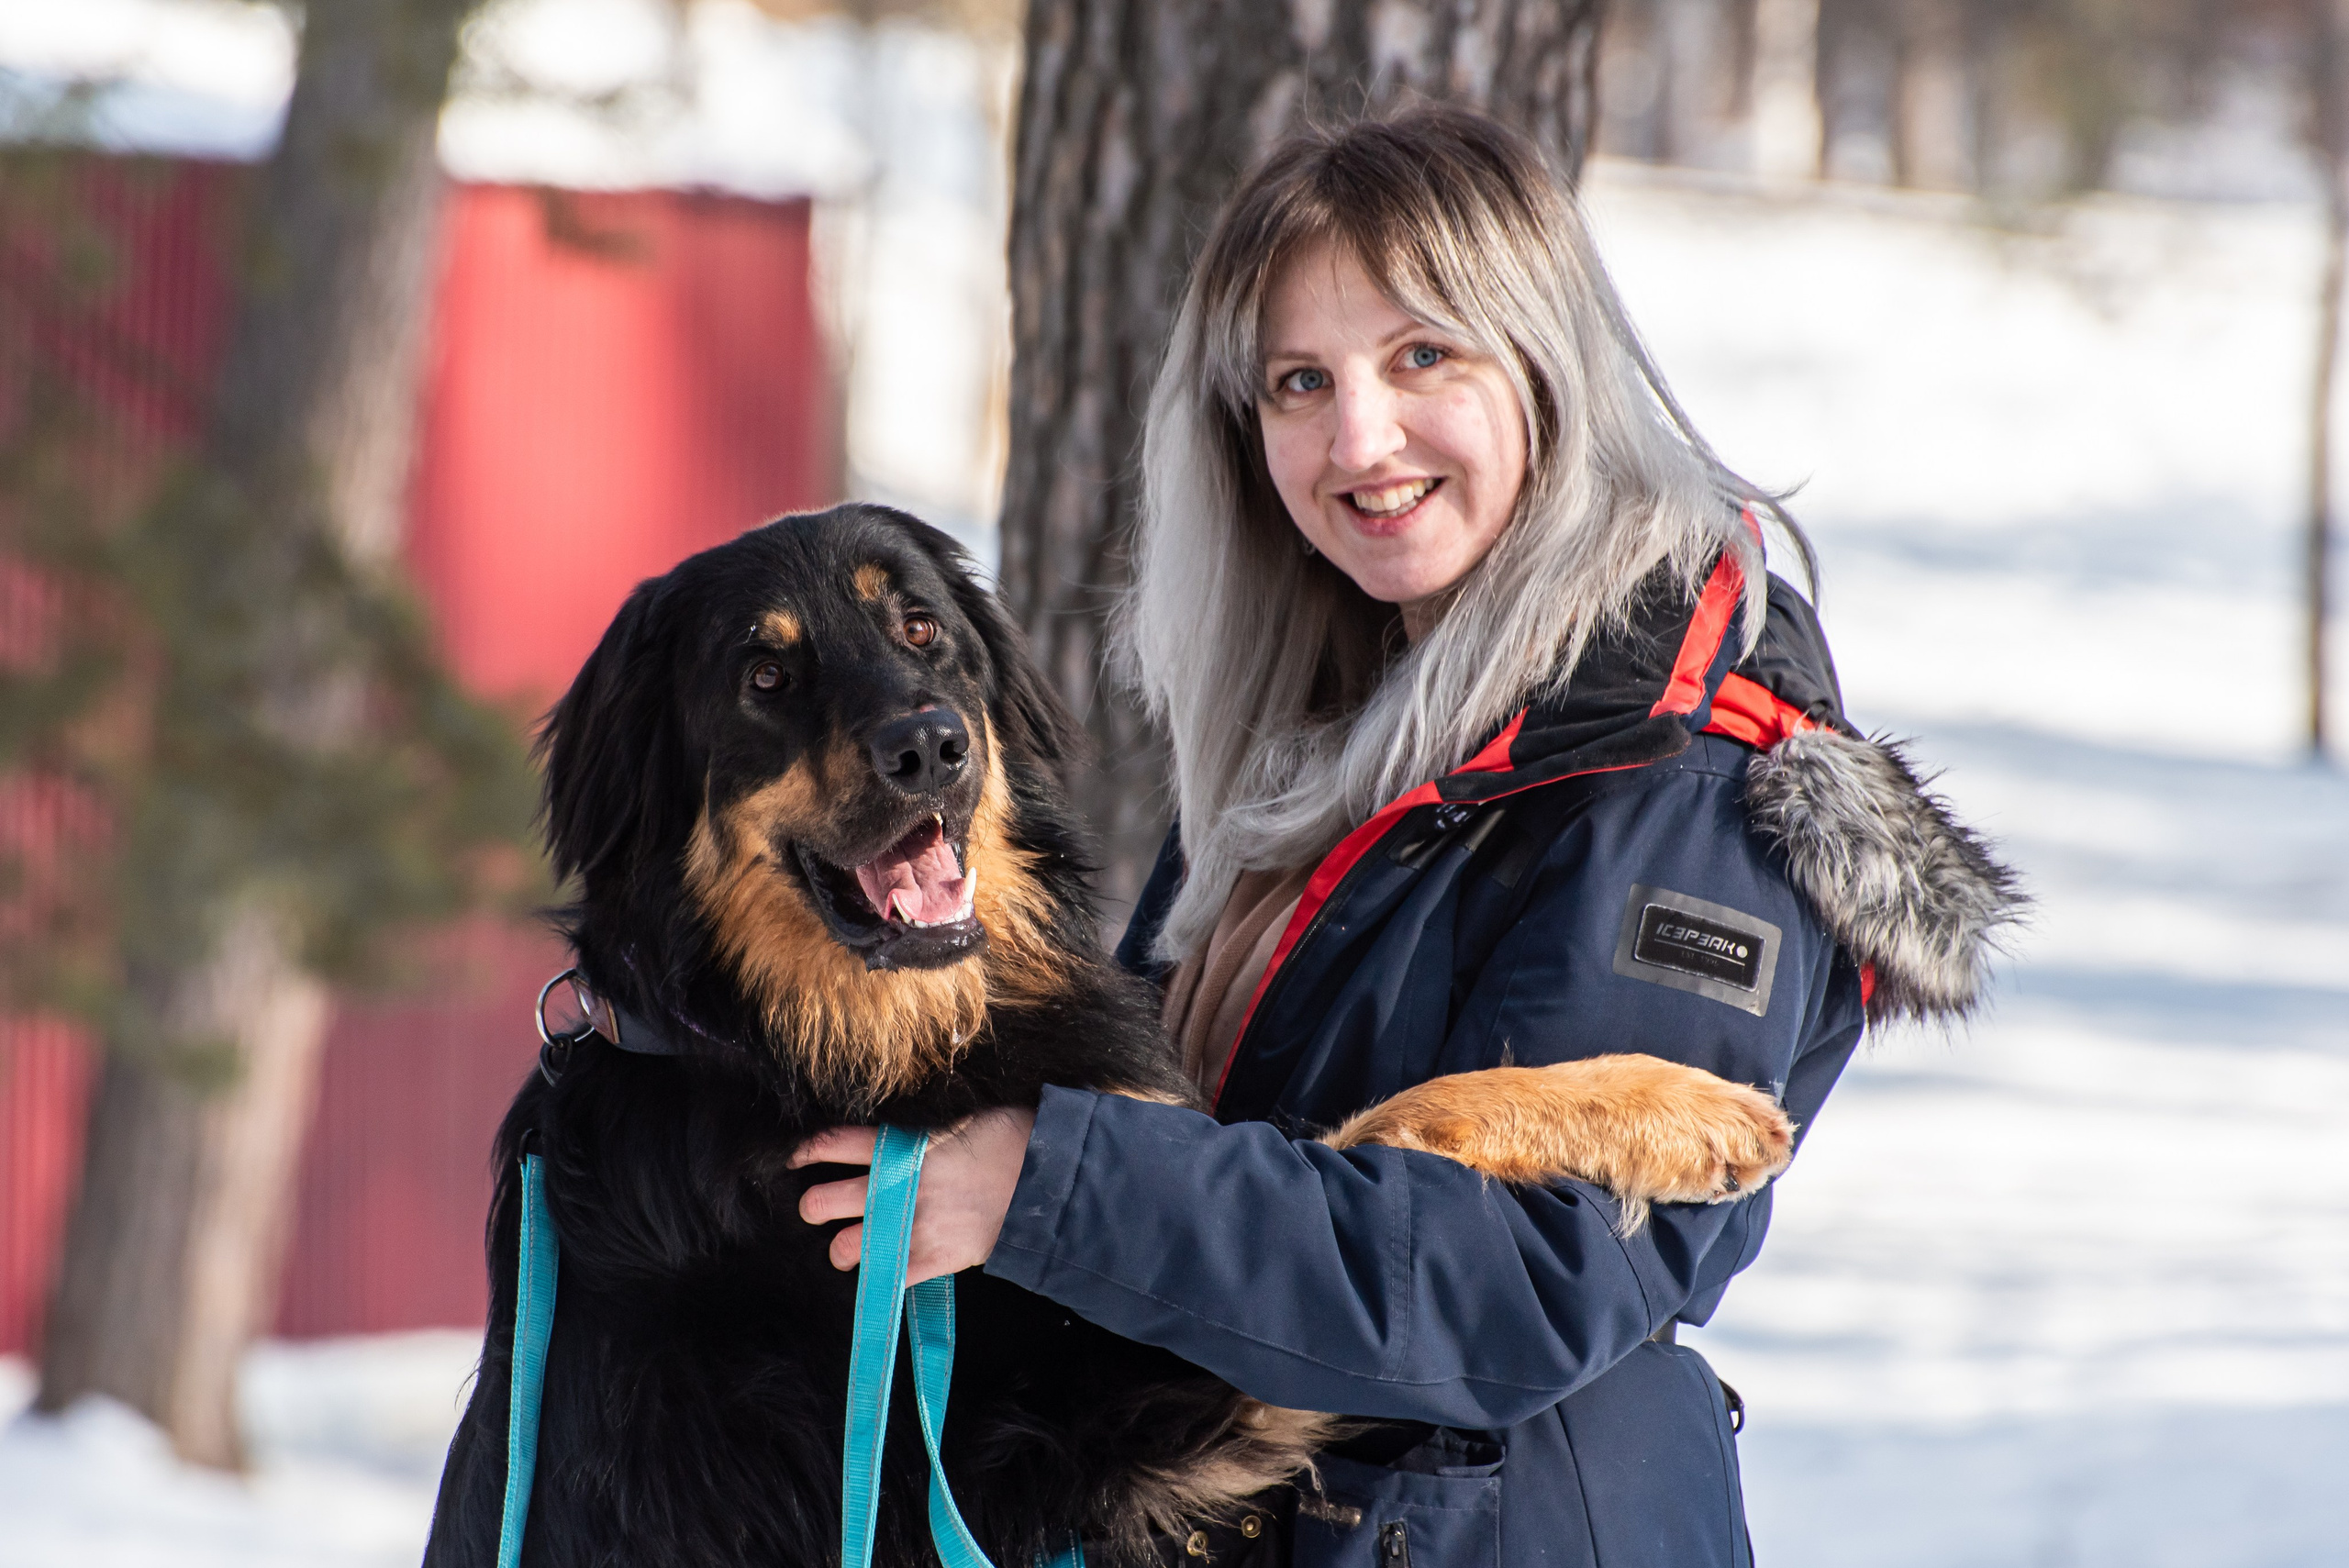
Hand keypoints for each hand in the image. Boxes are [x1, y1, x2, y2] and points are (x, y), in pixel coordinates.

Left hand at [790, 1107, 1037, 1282]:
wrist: (1046, 1179)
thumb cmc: (1008, 1135)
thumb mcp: (955, 1114)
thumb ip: (914, 1125)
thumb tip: (890, 1122)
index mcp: (899, 1145)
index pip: (831, 1145)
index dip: (805, 1153)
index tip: (797, 1159)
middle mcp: (896, 1187)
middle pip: (823, 1203)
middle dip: (812, 1207)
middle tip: (817, 1208)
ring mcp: (912, 1227)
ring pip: (844, 1248)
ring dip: (840, 1249)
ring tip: (846, 1249)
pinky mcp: (933, 1258)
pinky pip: (887, 1278)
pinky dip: (879, 1278)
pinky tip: (881, 1271)